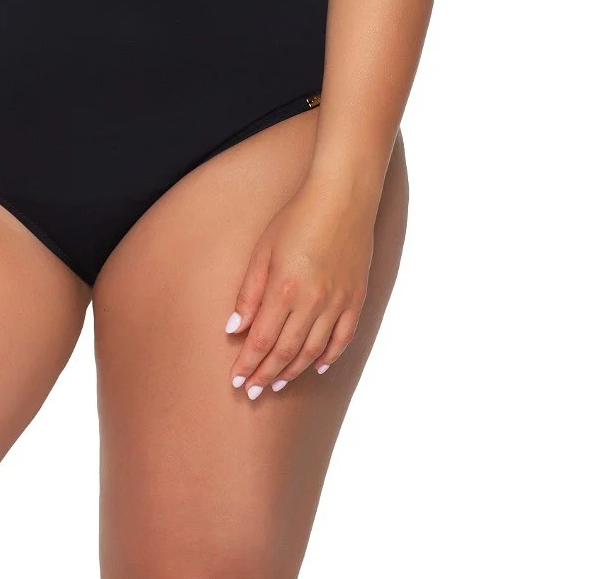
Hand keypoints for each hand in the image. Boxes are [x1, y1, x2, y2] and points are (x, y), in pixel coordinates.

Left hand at [224, 177, 375, 397]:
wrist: (343, 197)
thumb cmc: (297, 217)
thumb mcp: (263, 249)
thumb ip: (249, 292)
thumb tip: (234, 328)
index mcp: (285, 289)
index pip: (262, 340)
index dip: (248, 364)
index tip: (236, 380)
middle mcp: (313, 302)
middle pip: (285, 352)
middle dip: (265, 375)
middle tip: (251, 392)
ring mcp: (337, 303)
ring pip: (313, 351)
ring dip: (293, 371)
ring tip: (277, 384)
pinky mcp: (356, 298)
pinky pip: (343, 339)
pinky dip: (329, 357)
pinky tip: (317, 367)